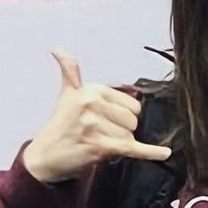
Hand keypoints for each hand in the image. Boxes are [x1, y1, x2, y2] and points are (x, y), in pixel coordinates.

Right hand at [22, 52, 171, 182]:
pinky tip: (164, 153)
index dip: (124, 116)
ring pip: (129, 136)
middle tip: (101, 135)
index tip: (107, 121)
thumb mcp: (66, 95)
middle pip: (133, 120)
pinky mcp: (98, 146)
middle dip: (122, 131)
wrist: (43, 158)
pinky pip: (131, 148)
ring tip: (99, 144)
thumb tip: (58, 50)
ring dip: (119, 145)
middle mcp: (92, 104)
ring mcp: (95, 125)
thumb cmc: (59, 127)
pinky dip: (150, 152)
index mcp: (91, 90)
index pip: (132, 104)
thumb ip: (69, 72)